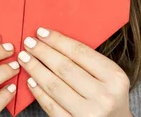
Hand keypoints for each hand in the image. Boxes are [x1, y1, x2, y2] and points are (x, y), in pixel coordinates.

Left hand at [17, 27, 132, 116]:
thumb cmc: (110, 97)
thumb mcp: (109, 77)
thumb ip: (88, 62)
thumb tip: (52, 42)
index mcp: (115, 78)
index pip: (80, 52)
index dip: (57, 40)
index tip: (41, 32)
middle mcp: (104, 96)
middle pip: (64, 67)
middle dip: (42, 52)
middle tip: (29, 42)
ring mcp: (89, 114)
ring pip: (54, 86)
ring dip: (35, 69)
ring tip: (24, 58)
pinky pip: (51, 106)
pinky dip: (38, 92)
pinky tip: (30, 80)